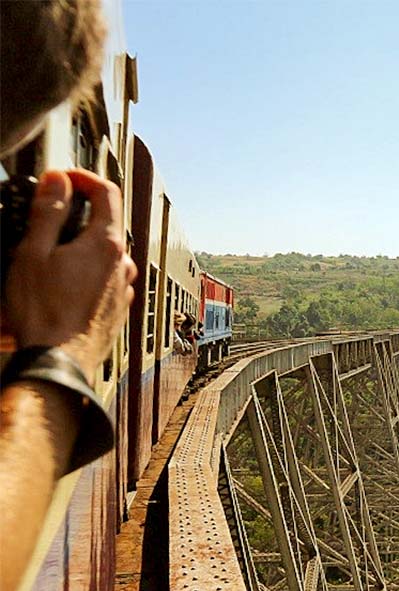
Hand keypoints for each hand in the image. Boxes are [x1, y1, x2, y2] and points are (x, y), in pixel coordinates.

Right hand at [3, 170, 136, 377]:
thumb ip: (48, 212)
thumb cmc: (44, 312)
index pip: (107, 193)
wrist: (59, 361)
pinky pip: (105, 279)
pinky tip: (62, 285)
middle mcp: (122, 264)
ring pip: (105, 253)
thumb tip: (58, 182)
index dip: (83, 178)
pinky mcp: (117, 307)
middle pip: (106, 223)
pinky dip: (86, 272)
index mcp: (105, 245)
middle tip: (48, 216)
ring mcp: (123, 287)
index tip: (63, 178)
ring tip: (50, 257)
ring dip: (82, 246)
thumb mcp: (34, 252)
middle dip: (79, 214)